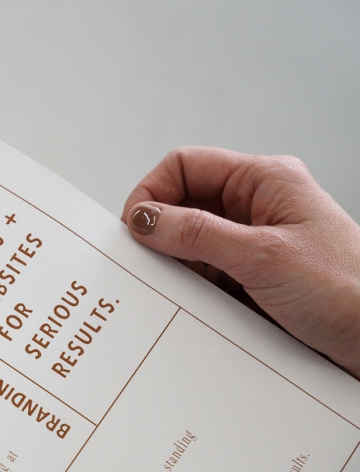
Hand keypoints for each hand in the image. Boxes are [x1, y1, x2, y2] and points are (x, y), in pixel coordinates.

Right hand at [122, 147, 359, 375]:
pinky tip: (191, 306)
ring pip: (190, 243)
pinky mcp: (250, 278)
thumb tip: (144, 219)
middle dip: (159, 233)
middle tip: (143, 264)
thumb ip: (197, 234)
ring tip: (173, 290)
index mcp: (266, 181)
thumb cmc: (347, 290)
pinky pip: (204, 275)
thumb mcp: (261, 256)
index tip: (133, 229)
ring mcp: (253, 243)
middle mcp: (258, 206)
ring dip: (175, 266)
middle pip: (183, 204)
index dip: (153, 192)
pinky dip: (189, 289)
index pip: (187, 165)